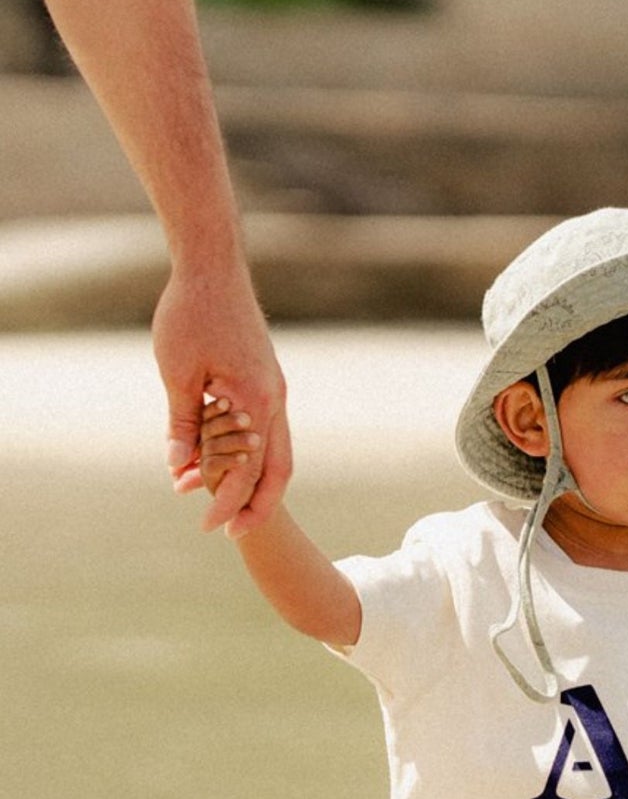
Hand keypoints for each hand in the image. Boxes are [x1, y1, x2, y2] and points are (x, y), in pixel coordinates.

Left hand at [154, 260, 290, 536]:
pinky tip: (227, 460)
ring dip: (255, 481)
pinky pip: (269, 431)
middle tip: (232, 531)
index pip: (244, 470)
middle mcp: (273, 401)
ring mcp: (275, 391)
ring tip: (226, 501)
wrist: (213, 267)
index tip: (207, 526)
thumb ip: (183, 425)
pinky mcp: (269, 381)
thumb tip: (180, 467)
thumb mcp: (177, 374)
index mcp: (253, 403)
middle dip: (256, 506)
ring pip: (278, 453)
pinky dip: (252, 454)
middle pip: (277, 472)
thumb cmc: (190, 314)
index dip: (226, 502)